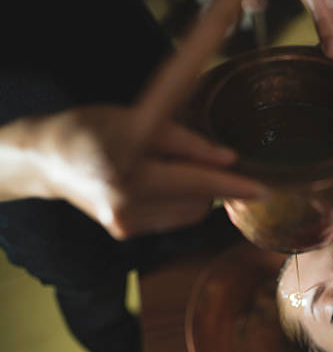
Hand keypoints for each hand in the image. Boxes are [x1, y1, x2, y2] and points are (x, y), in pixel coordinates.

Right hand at [21, 106, 266, 238]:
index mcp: (127, 164)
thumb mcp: (137, 119)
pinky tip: (158, 185)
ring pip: (190, 212)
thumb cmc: (94, 128)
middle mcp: (125, 199)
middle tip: (202, 159)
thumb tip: (228, 159)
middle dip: (211, 181)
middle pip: (197, 198)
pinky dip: (179, 202)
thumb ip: (185, 141)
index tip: (264, 190)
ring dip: (196, 192)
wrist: (50, 161)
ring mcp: (125, 222)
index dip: (231, 185)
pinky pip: (174, 219)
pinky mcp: (125, 232)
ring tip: (168, 169)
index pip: (194, 179)